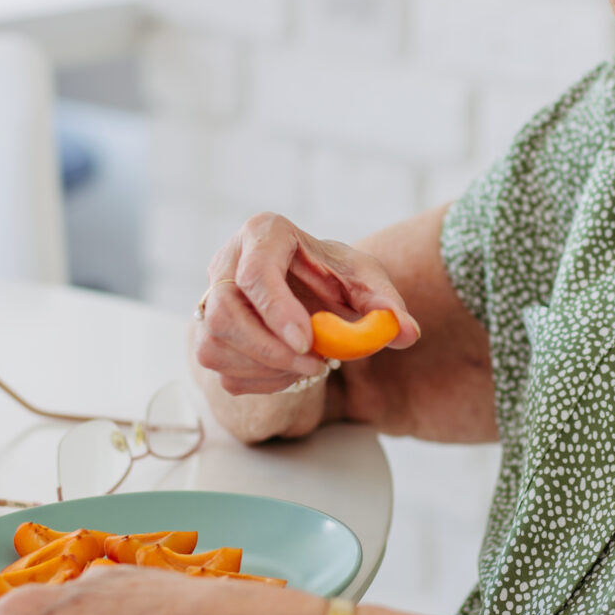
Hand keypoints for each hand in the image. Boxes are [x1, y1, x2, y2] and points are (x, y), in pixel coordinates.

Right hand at [195, 213, 419, 397]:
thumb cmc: (335, 275)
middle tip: (316, 365)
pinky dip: (260, 381)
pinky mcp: (208, 332)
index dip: (277, 311)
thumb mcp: (365, 279)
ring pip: (214, 345)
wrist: (310, 286)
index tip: (308, 343)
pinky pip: (221, 369)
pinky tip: (289, 370)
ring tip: (309, 366)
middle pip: (224, 314)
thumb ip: (385, 303)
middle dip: (269, 350)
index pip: (255, 273)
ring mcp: (210, 299)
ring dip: (265, 369)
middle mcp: (227, 261)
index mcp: (264, 233)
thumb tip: (406, 333)